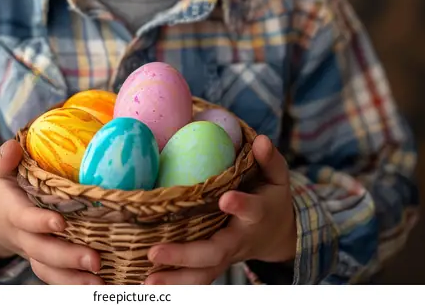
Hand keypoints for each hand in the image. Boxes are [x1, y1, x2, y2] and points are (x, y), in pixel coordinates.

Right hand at [0, 140, 103, 283]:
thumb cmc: (5, 188)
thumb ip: (3, 158)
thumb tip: (14, 147)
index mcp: (13, 211)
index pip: (25, 219)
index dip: (40, 222)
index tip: (61, 222)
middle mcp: (23, 236)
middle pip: (43, 251)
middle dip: (68, 257)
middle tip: (95, 260)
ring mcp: (34, 252)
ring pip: (50, 270)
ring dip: (74, 279)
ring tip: (100, 282)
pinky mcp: (46, 262)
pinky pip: (57, 278)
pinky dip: (75, 285)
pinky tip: (99, 287)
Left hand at [145, 135, 296, 284]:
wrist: (276, 234)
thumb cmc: (271, 197)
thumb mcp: (277, 177)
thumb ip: (269, 159)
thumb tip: (260, 139)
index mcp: (256, 214)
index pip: (251, 210)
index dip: (240, 205)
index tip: (225, 198)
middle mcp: (238, 239)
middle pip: (214, 252)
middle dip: (185, 255)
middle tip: (155, 252)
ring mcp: (225, 255)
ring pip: (203, 273)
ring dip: (175, 280)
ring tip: (147, 282)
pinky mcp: (214, 263)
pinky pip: (195, 278)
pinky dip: (174, 285)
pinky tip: (148, 284)